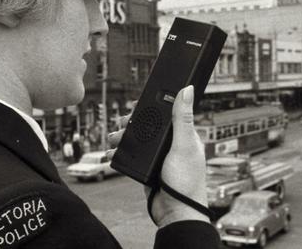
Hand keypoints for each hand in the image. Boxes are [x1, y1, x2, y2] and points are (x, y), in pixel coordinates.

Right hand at [105, 85, 208, 226]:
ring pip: (138, 141)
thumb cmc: (186, 181)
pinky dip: (121, 153)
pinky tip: (113, 152)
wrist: (175, 213)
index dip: (150, 108)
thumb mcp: (183, 145)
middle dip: (132, 123)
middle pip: (148, 126)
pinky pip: (132, 156)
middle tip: (121, 124)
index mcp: (184, 135)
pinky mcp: (148, 169)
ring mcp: (159, 157)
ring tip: (114, 139)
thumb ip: (182, 118)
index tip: (135, 105)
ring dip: (124, 138)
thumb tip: (187, 89)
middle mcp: (172, 144)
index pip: (166, 114)